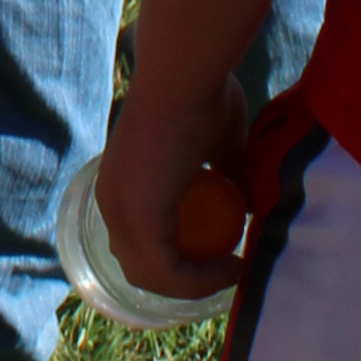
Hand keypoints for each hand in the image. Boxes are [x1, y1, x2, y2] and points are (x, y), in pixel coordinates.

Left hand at [96, 80, 251, 305]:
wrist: (185, 75)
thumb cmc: (200, 95)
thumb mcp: (219, 144)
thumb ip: (228, 175)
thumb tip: (249, 205)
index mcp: (122, 183)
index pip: (139, 241)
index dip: (179, 260)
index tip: (224, 256)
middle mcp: (111, 201)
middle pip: (141, 267)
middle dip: (185, 280)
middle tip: (229, 271)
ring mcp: (119, 212)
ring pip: (151, 277)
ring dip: (196, 285)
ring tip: (234, 271)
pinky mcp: (137, 220)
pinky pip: (168, 273)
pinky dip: (200, 281)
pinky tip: (233, 268)